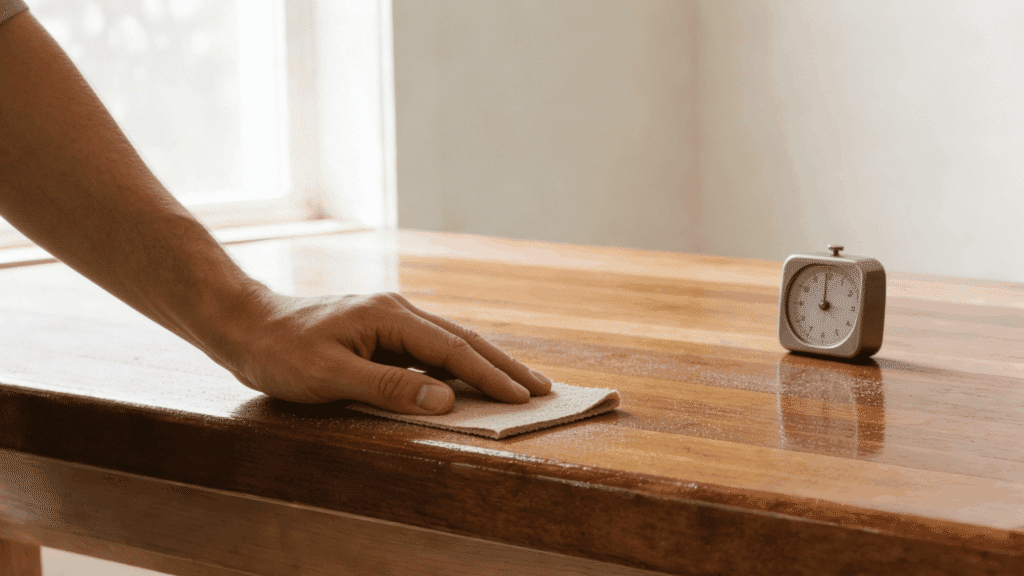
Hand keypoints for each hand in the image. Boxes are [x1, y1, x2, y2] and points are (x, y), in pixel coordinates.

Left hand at [221, 290, 551, 413]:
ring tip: (520, 383)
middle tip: (544, 388)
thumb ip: (390, 388)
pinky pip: (430, 349)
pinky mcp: (382, 330)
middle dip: (504, 365)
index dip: (490, 375)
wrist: (246, 324)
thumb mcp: (331, 376)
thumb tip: (446, 400)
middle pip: (463, 339)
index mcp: (390, 316)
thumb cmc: (282, 351)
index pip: (452, 350)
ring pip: (450, 342)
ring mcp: (391, 318)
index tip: (524, 397)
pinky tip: (470, 378)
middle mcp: (398, 311)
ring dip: (486, 363)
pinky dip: (458, 364)